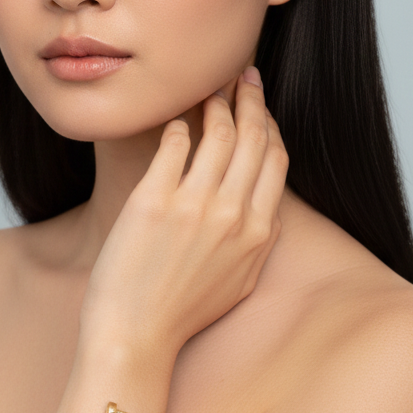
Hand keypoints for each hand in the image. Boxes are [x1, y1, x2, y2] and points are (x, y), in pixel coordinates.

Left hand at [78, 67, 288, 361]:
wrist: (136, 336)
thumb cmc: (181, 313)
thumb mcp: (238, 281)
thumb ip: (256, 242)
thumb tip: (263, 210)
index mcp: (259, 233)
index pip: (275, 159)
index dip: (270, 124)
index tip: (260, 106)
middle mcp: (233, 215)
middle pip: (252, 137)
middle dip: (250, 99)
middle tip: (240, 76)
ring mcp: (194, 206)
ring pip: (217, 134)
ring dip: (215, 103)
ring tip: (207, 90)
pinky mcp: (154, 202)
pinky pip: (172, 145)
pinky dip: (175, 125)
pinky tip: (171, 120)